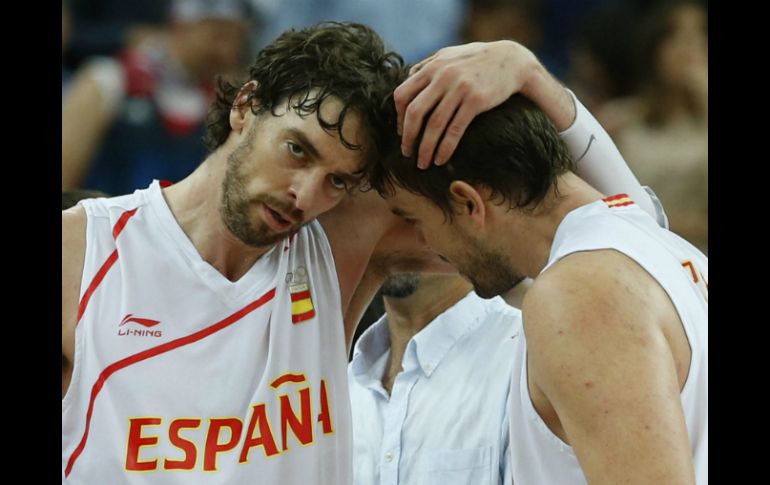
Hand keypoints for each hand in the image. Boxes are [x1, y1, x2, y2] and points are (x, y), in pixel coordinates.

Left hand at [394, 40, 538, 167]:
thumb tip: (408, 77)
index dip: (398, 117)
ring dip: (425, 149)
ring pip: (434, 125)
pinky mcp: (476, 101)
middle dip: (408, 137)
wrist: (512, 60)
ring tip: (422, 163)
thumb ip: (428, 65)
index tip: (402, 133)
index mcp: (432, 67)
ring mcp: (459, 88)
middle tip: (407, 153)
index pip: (402, 95)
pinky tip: (440, 160)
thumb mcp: (449, 55)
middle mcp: (443, 76)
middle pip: (414, 113)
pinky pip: (455, 130)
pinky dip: (445, 148)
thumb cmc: (478, 59)